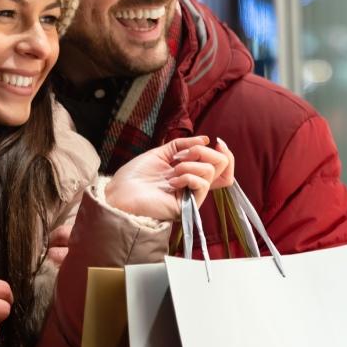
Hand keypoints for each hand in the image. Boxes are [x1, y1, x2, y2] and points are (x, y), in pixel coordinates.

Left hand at [105, 136, 235, 220]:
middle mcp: (194, 185)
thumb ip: (184, 145)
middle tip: (182, 157)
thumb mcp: (163, 152)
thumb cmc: (136, 175)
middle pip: (222, 166)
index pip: (222, 166)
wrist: (120, 192)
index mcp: (190, 173)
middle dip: (203, 152)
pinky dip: (187, 176)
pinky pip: (201, 184)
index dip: (225, 152)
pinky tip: (171, 182)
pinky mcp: (188, 206)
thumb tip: (206, 139)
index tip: (216, 142)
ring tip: (171, 172)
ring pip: (210, 171)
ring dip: (188, 165)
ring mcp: (192, 196)